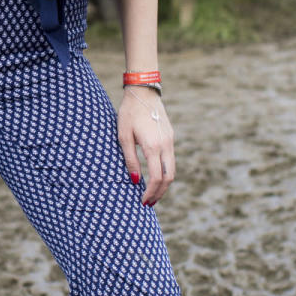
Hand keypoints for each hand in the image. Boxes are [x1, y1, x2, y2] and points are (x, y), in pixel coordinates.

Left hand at [117, 88, 174, 205]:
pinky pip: (171, 159)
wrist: (143, 92)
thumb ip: (130, 159)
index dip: (151, 192)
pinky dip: (165, 172)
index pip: (156, 177)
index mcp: (153, 146)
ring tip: (152, 193)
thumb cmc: (129, 113)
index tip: (143, 201)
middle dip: (160, 193)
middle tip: (149, 203)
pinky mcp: (170, 136)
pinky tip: (155, 176)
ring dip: (164, 184)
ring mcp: (170, 140)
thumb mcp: (123, 136)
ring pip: (172, 169)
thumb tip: (134, 180)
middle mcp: (166, 145)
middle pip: (169, 177)